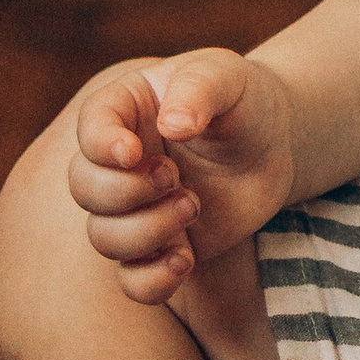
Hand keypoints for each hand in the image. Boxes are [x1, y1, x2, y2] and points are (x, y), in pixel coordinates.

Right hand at [66, 46, 294, 304]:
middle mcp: (119, 162)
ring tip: (193, 205)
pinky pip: (133, 281)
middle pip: (84, 187)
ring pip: (104, 237)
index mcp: (125, 108)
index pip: (90, 126)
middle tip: (175, 177)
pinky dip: (151, 281)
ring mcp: (135, 207)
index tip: (133, 153)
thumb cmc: (244, 100)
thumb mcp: (228, 78)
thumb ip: (199, 89)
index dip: (101, 145)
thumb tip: (172, 125)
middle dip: (126, 190)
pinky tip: (185, 261)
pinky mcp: (159, 246)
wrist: (275, 145)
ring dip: (145, 231)